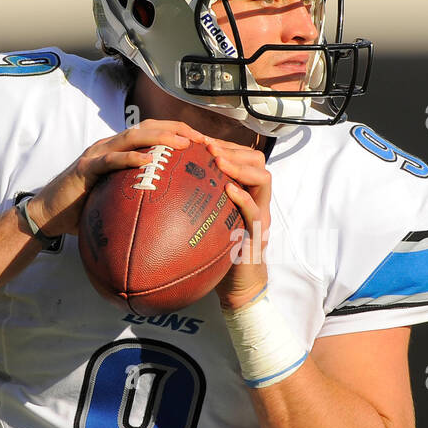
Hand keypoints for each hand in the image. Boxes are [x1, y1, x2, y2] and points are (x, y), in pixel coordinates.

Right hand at [28, 120, 208, 236]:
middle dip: (177, 129)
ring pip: (132, 137)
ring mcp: (97, 154)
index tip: (204, 143)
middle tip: (203, 139)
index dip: (179, 133)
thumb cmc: (83, 210)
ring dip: (160, 137)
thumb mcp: (116, 201)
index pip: (154, 133)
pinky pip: (110, 160)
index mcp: (119, 151)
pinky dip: (130, 158)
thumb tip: (171, 215)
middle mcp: (109, 146)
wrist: (48, 214)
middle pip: (148, 127)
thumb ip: (138, 199)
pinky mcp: (85, 168)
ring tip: (183, 143)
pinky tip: (148, 161)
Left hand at [206, 138, 270, 310]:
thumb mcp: (206, 220)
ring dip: (240, 166)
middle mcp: (256, 200)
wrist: (237, 285)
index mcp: (245, 192)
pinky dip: (243, 197)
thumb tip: (164, 183)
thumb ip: (197, 201)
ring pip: (264, 178)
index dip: (225, 145)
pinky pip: (255, 211)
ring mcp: (260, 215)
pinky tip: (228, 189)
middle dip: (233, 150)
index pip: (243, 158)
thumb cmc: (218, 254)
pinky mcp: (258, 234)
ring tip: (219, 161)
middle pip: (257, 161)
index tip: (202, 141)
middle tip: (209, 148)